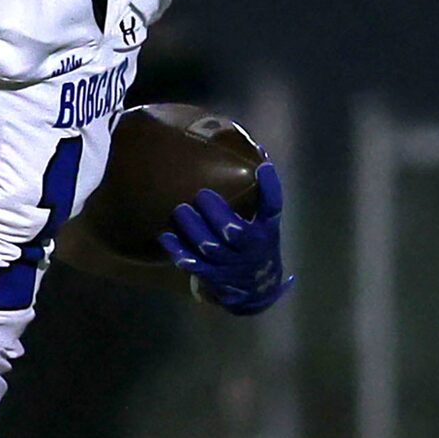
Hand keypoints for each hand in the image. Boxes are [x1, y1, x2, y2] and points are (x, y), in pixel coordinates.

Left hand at [159, 160, 293, 315]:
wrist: (256, 289)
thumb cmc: (257, 242)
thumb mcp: (265, 222)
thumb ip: (260, 191)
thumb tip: (256, 149)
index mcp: (267, 229)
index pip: (272, 207)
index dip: (270, 188)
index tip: (263, 168)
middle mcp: (251, 248)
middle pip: (235, 232)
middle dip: (218, 213)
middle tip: (202, 194)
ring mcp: (231, 265)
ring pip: (210, 248)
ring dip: (194, 229)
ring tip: (181, 210)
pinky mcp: (212, 276)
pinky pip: (193, 264)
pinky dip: (179, 250)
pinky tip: (166, 236)